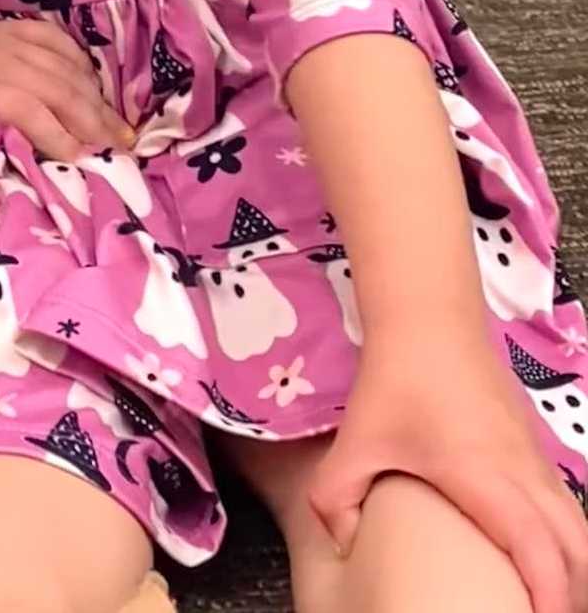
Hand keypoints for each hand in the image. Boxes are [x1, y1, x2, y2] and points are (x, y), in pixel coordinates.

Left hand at [0, 17, 134, 189]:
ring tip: (121, 130)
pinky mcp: (10, 26)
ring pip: (64, 67)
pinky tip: (96, 86)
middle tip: (120, 153)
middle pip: (58, 89)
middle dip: (92, 122)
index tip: (84, 163)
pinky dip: (80, 61)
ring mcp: (7, 38)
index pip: (27, 111)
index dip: (57, 136)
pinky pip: (55, 39)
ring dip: (95, 98)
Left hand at [311, 330, 587, 612]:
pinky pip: (567, 506)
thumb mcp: (357, 439)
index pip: (538, 551)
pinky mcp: (536, 449)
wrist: (429, 317)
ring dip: (575, 567)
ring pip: (579, 527)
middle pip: (578, 549)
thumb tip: (341, 545)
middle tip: (542, 612)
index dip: (550, 598)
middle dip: (572, 593)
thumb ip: (337, 496)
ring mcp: (536, 460)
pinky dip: (569, 540)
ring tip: (547, 598)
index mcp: (487, 479)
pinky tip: (547, 557)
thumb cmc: (395, 381)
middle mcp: (525, 475)